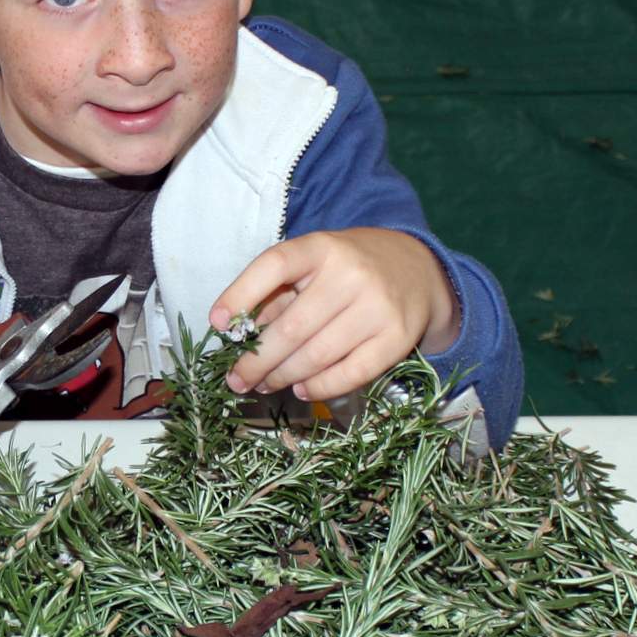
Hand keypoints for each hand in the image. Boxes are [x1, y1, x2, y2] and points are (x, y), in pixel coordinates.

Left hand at [208, 228, 458, 402]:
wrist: (419, 270)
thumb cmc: (351, 269)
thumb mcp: (314, 265)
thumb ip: (278, 294)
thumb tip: (236, 333)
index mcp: (321, 248)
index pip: (275, 265)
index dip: (240, 294)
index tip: (217, 323)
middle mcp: (351, 274)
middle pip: (291, 327)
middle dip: (256, 360)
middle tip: (236, 380)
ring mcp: (377, 307)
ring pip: (316, 355)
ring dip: (282, 377)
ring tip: (264, 385)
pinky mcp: (396, 338)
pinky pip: (349, 373)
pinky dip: (318, 387)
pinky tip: (300, 388)